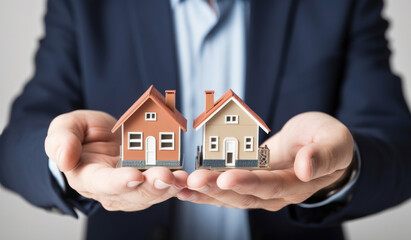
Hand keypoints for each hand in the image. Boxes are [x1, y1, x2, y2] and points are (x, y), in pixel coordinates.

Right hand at [45, 110, 186, 210]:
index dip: (118, 182)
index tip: (134, 176)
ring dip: (168, 187)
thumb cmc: (80, 135)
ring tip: (182, 177)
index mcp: (88, 177)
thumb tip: (64, 159)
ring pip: (151, 194)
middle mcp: (111, 189)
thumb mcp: (66, 128)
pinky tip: (188, 178)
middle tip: (167, 176)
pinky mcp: (148, 182)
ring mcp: (132, 188)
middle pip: (132, 194)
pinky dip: (177, 184)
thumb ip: (62, 140)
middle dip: (151, 186)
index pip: (102, 184)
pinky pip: (163, 186)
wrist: (98, 139)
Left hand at [177, 112, 353, 210]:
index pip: (270, 185)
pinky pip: (223, 187)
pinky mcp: (246, 181)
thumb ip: (323, 155)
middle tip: (192, 180)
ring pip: (228, 195)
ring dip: (202, 191)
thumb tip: (306, 168)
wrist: (319, 145)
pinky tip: (182, 186)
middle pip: (242, 194)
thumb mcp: (335, 142)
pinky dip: (202, 189)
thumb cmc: (329, 141)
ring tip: (177, 185)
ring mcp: (258, 190)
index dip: (248, 182)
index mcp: (297, 184)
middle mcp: (274, 193)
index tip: (226, 177)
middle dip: (215, 188)